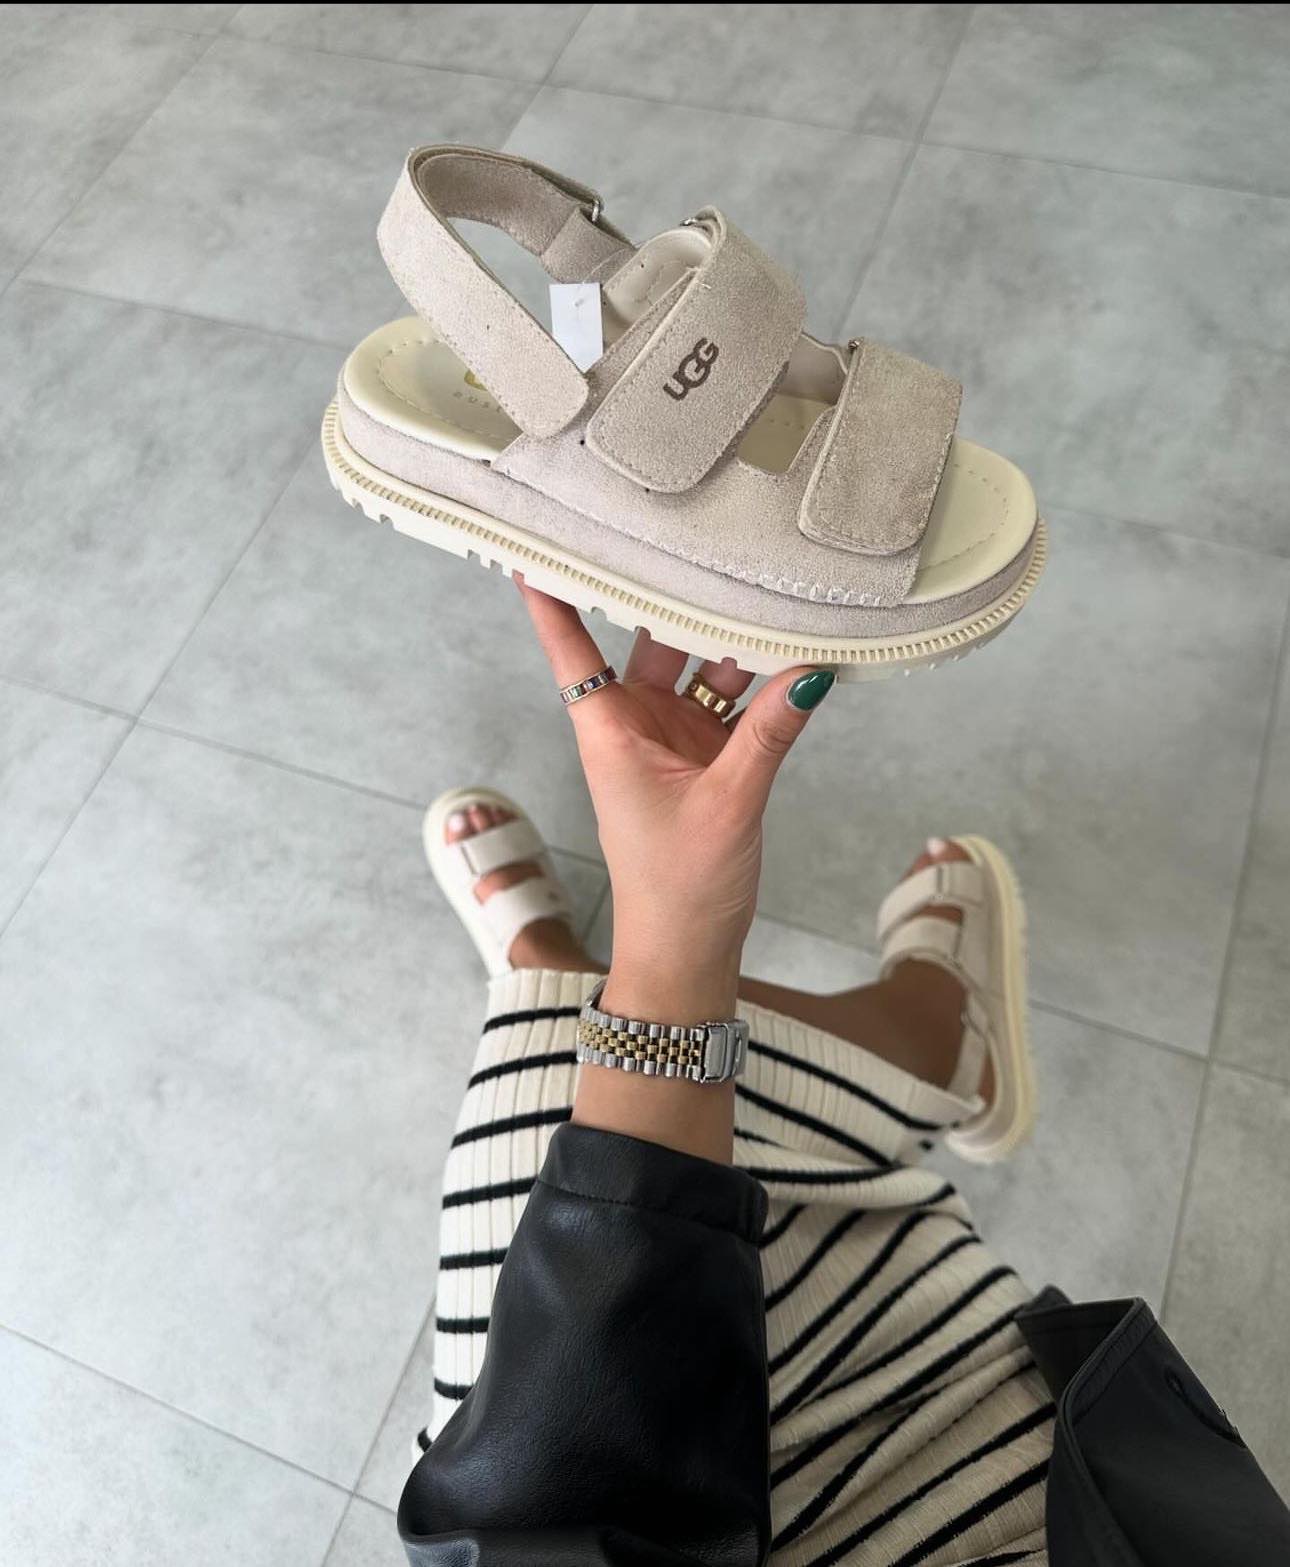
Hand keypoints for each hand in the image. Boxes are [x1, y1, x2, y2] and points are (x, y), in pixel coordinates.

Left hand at [519, 581, 834, 1023]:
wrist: (687, 953)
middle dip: (677, 598)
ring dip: (732, 640)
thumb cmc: (679, 890)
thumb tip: (810, 673)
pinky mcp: (707, 757)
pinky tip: (789, 651)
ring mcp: (673, 738)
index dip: (552, 595)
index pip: (571, 646)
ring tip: (768, 589)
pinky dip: (759, 683)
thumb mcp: (729, 804)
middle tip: (703, 537)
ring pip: (701, 667)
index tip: (536, 541)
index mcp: (610, 731)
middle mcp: (636, 724)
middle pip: (651, 640)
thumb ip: (770, 735)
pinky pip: (733, 703)